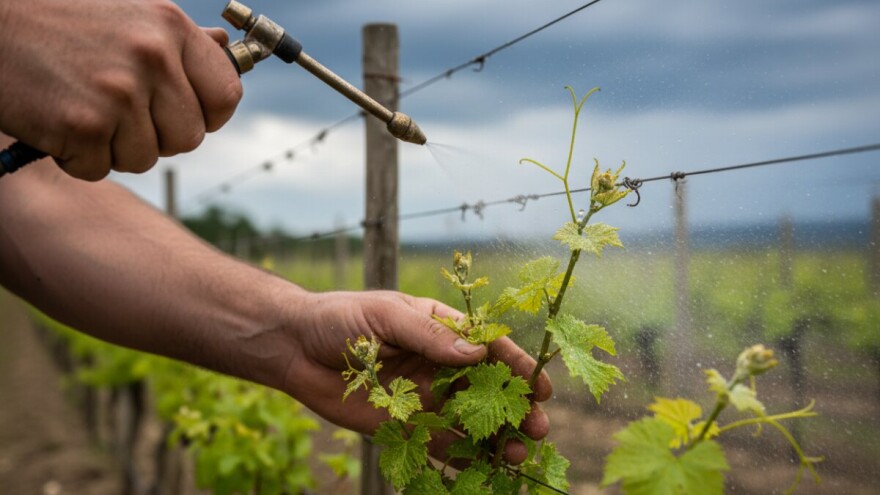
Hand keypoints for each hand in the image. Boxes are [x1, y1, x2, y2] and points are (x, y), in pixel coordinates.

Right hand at [0, 0, 240, 180]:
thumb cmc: (58, 22)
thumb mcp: (129, 16)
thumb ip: (177, 44)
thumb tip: (229, 51)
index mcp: (170, 28)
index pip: (225, 96)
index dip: (205, 115)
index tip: (180, 112)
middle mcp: (152, 58)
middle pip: (188, 138)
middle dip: (155, 136)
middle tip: (116, 111)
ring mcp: (118, 93)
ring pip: (145, 158)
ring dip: (113, 147)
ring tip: (81, 107)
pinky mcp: (82, 126)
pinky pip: (99, 169)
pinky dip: (76, 156)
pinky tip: (56, 120)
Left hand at [282, 290, 552, 464]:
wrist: (295, 346)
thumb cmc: (340, 318)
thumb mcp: (387, 316)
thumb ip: (429, 337)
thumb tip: (476, 355)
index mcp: (440, 330)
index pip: (488, 347)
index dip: (517, 366)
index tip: (541, 386)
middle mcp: (438, 364)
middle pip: (486, 388)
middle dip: (515, 408)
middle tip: (540, 427)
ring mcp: (422, 396)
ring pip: (468, 419)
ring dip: (496, 436)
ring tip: (519, 452)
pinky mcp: (403, 424)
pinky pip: (437, 444)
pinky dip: (461, 457)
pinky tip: (484, 468)